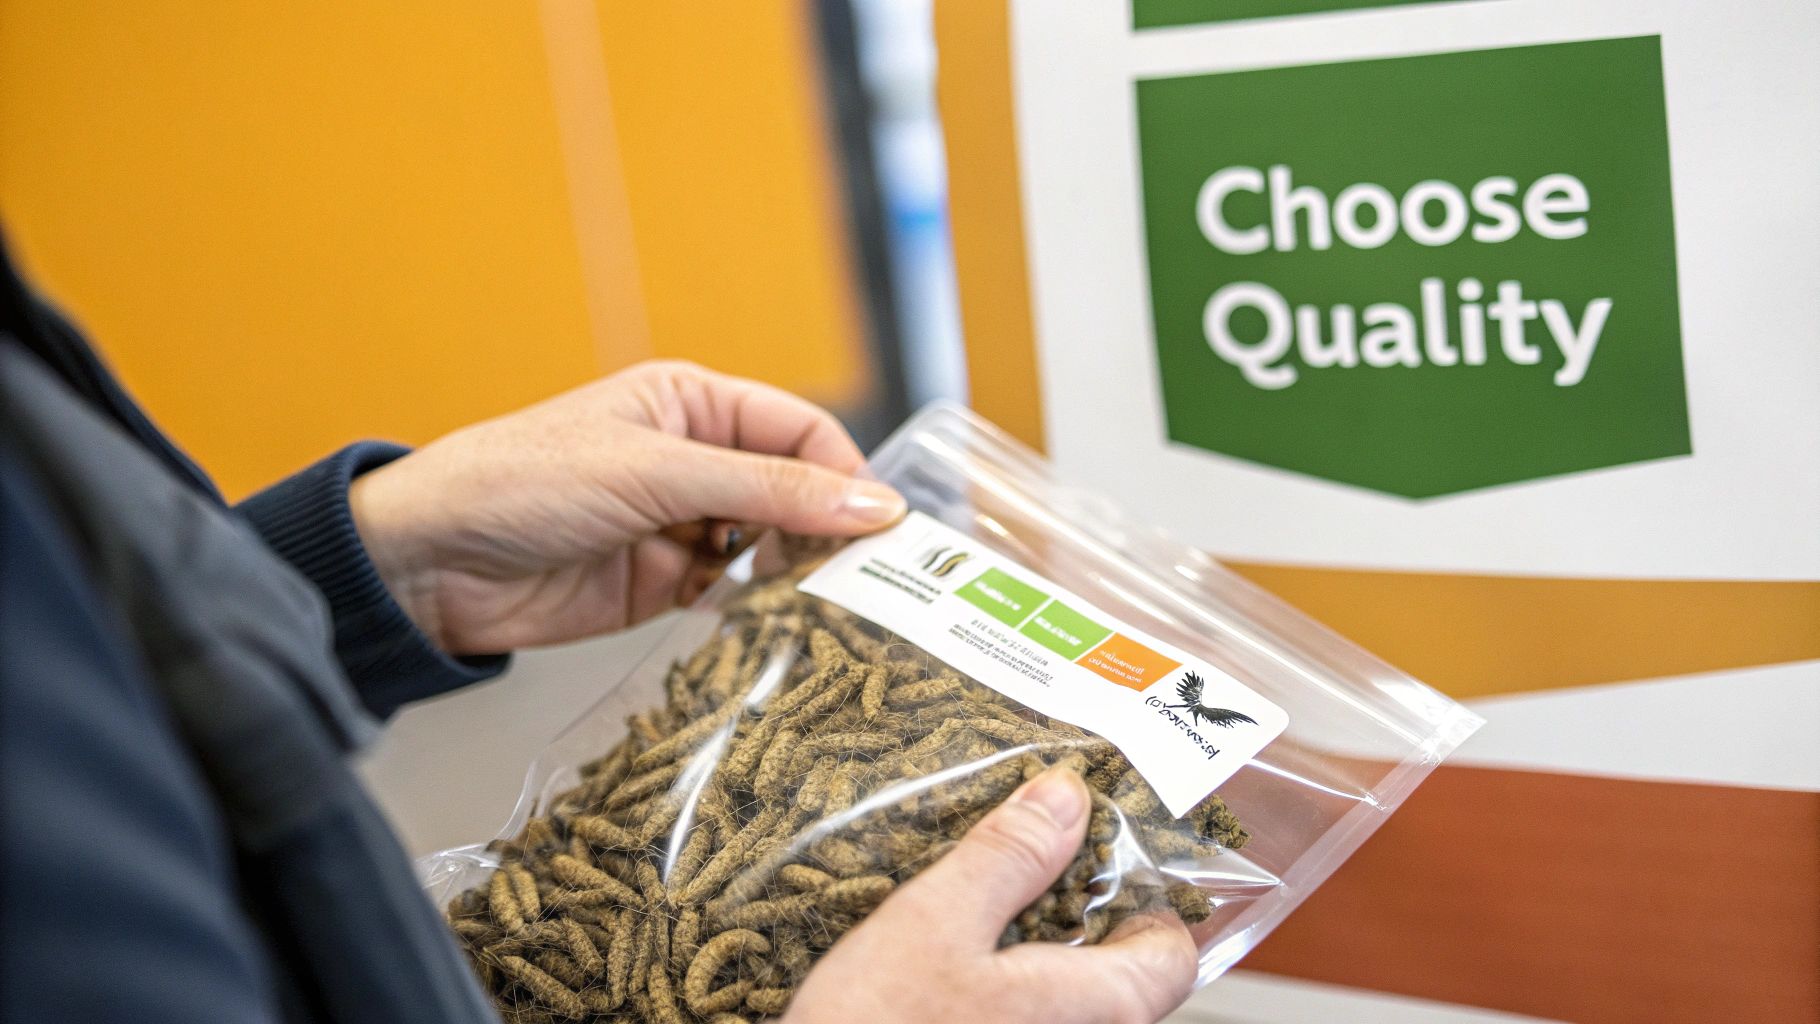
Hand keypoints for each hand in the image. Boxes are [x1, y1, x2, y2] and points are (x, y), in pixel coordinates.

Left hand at [347, 361, 904, 653]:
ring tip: (831, 614)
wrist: (430, 564)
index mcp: (695, 404)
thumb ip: (767, 490)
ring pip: (771, 551)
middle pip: (795, 494)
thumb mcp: (655, 473)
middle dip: (829, 534)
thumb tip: (873, 504)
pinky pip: (734, 599)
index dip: (846, 478)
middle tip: (870, 583)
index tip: (884, 532)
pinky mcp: (664, 587)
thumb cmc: (524, 483)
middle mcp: (697, 462)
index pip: (801, 433)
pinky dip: (759, 616)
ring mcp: (681, 527)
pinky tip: (780, 633)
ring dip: (798, 579)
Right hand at [785, 768, 1199, 1023]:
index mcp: (1094, 1009)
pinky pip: (1023, 1020)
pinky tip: (945, 970)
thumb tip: (1065, 797)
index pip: (1173, 955)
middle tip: (1023, 874)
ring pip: (1068, 1003)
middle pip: (1120, 979)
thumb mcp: (934, 921)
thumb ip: (1009, 857)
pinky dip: (1003, 991)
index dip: (1146, 900)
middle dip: (1078, 919)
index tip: (1097, 860)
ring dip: (1032, 956)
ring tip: (975, 916)